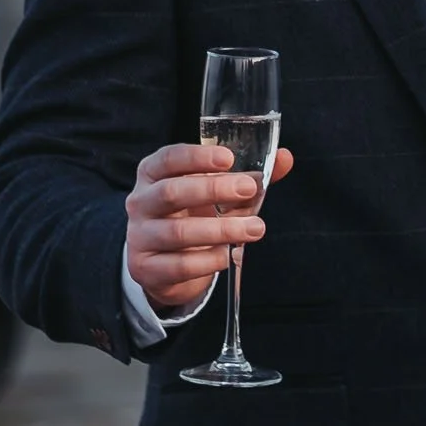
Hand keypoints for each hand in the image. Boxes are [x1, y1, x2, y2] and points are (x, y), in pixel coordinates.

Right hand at [125, 142, 294, 311]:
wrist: (166, 263)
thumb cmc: (194, 215)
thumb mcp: (218, 193)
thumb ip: (249, 176)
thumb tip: (285, 158)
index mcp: (154, 174)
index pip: (169, 159)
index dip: (197, 157)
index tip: (228, 158)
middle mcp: (141, 202)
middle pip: (171, 192)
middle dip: (213, 190)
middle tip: (249, 188)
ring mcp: (140, 236)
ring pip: (177, 232)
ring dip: (220, 229)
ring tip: (255, 228)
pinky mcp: (146, 268)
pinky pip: (178, 265)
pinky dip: (209, 260)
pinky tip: (229, 255)